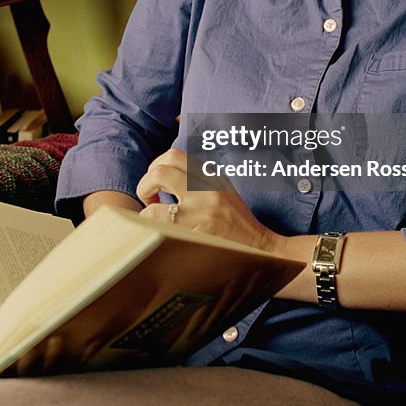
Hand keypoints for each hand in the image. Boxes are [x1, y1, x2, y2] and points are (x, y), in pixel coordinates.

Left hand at [136, 148, 283, 254]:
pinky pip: (161, 233)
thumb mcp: (222, 190)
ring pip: (152, 208)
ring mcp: (199, 216)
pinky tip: (159, 236)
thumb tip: (165, 174)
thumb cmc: (238, 222)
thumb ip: (198, 179)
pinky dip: (153, 233)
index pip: (174, 156)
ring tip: (153, 221)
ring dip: (146, 214)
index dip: (156, 166)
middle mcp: (205, 192)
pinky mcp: (195, 239)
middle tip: (149, 199)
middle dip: (144, 185)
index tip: (157, 181)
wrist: (261, 249)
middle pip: (159, 173)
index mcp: (211, 177)